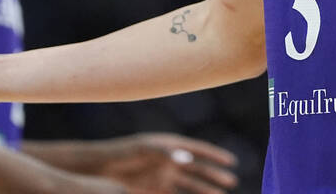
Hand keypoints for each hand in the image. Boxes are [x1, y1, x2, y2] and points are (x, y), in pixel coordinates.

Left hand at [95, 133, 238, 193]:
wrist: (103, 167)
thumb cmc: (125, 152)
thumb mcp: (146, 149)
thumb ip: (167, 153)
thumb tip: (188, 159)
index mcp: (173, 146)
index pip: (199, 150)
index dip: (216, 155)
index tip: (232, 161)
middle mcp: (172, 161)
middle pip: (199, 169)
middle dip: (215, 175)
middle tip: (232, 182)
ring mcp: (165, 177)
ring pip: (190, 185)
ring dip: (205, 190)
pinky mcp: (155, 190)